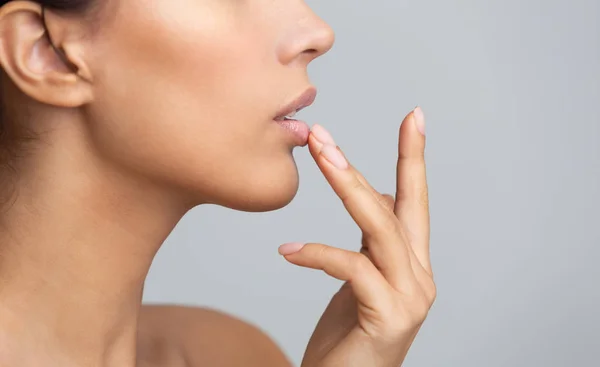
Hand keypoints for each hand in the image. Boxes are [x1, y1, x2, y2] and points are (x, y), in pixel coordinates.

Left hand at [278, 107, 434, 366]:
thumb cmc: (349, 338)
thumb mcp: (360, 282)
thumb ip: (372, 243)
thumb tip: (377, 197)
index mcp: (411, 264)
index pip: (414, 201)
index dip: (414, 158)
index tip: (414, 116)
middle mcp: (419, 277)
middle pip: (397, 207)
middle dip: (361, 165)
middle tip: (323, 133)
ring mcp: (410, 298)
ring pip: (381, 229)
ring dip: (348, 187)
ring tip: (318, 155)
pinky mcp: (389, 318)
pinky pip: (353, 269)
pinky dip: (319, 254)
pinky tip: (287, 249)